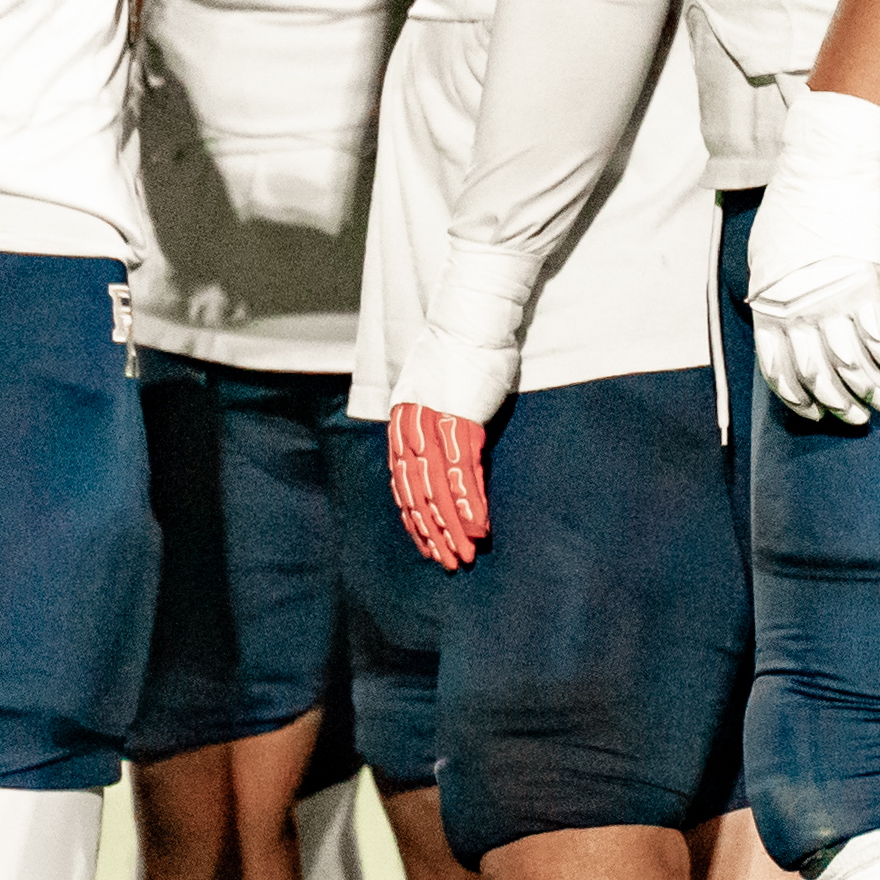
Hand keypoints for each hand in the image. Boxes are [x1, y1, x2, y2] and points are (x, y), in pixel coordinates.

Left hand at [388, 241, 535, 563]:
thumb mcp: (440, 388)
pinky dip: (469, 503)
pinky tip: (478, 526)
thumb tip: (441, 445)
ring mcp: (434, 425)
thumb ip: (435, 418)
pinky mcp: (460, 420)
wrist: (472, 317)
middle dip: (433, 532)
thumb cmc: (463, 350)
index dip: (415, 517)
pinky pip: (461, 472)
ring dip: (451, 527)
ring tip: (464, 554)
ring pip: (435, 489)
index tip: (429, 543)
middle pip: (416, 493)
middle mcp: (410, 426)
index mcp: (402, 421)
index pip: (403, 482)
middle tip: (449, 562)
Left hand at [743, 88, 879, 424]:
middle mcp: (798, 310)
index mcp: (770, 307)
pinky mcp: (864, 284)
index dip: (799, 400)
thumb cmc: (793, 210)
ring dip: (874, 389)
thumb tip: (786, 329)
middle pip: (819, 375)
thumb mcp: (768, 261)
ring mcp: (831, 299)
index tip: (817, 413)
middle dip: (841, 404)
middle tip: (860, 418)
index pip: (779, 372)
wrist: (822, 170)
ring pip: (853, 363)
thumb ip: (777, 299)